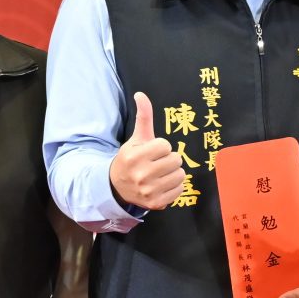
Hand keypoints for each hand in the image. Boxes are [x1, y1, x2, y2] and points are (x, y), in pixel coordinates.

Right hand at [109, 92, 187, 210]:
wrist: (118, 186)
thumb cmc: (132, 158)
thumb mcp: (136, 138)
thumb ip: (143, 116)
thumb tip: (141, 94)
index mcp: (135, 156)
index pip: (165, 145)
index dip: (161, 147)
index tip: (152, 152)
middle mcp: (141, 175)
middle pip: (176, 159)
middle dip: (169, 159)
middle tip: (158, 163)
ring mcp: (149, 191)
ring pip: (181, 174)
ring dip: (174, 172)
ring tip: (160, 173)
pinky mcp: (156, 203)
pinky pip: (180, 189)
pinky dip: (175, 186)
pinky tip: (162, 184)